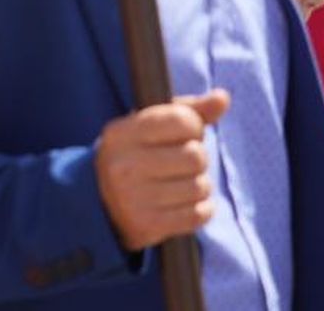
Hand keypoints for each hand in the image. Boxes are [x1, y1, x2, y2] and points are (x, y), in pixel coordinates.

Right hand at [94, 90, 228, 251]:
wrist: (101, 204)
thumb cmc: (135, 155)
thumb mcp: (149, 126)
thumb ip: (187, 110)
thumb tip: (223, 98)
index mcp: (121, 133)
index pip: (180, 120)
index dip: (193, 127)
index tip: (184, 134)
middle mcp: (123, 165)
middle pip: (195, 155)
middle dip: (198, 159)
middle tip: (183, 163)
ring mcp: (133, 198)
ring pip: (200, 186)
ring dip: (200, 185)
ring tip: (182, 184)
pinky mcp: (146, 226)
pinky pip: (198, 215)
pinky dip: (201, 209)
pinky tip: (184, 204)